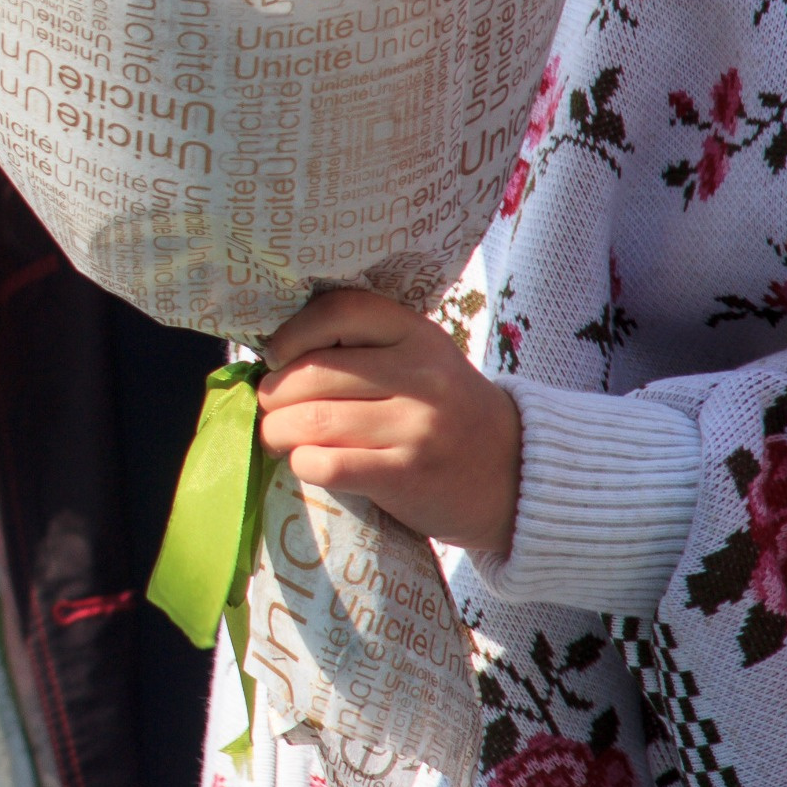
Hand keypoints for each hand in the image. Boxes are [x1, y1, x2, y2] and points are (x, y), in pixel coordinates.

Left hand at [258, 290, 520, 552]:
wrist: (517, 474)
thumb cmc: (448, 412)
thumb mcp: (421, 361)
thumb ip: (363, 349)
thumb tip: (272, 356)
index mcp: (418, 335)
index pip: (339, 311)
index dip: (292, 334)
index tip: (276, 357)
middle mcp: (421, 376)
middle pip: (313, 373)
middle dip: (273, 393)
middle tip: (269, 406)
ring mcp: (417, 427)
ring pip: (312, 420)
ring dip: (277, 431)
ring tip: (278, 435)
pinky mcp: (408, 475)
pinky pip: (327, 464)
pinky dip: (302, 463)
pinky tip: (308, 463)